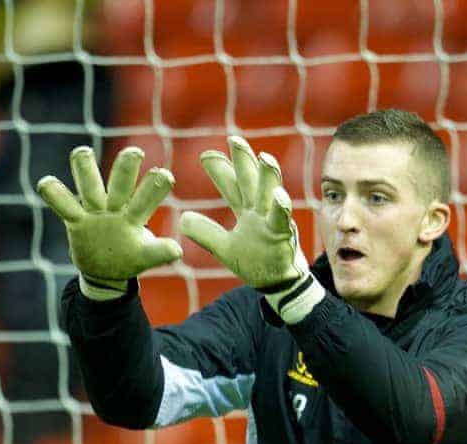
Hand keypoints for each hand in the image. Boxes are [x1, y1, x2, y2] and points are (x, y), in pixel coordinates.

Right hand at [37, 145, 181, 298]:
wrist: (105, 270)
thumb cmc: (129, 258)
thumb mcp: (145, 256)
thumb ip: (159, 252)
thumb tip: (177, 251)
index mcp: (135, 214)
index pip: (147, 196)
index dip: (155, 187)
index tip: (165, 176)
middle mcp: (115, 206)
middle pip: (119, 182)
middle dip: (126, 167)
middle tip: (135, 153)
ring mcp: (94, 210)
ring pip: (89, 184)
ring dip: (85, 168)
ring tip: (82, 152)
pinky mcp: (76, 220)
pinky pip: (63, 204)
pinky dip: (54, 194)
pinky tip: (46, 182)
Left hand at [178, 136, 314, 314]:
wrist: (279, 283)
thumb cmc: (256, 262)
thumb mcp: (224, 248)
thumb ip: (206, 233)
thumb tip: (182, 219)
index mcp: (247, 210)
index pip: (232, 186)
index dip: (220, 170)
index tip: (205, 155)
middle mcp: (260, 210)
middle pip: (251, 181)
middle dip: (243, 159)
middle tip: (234, 139)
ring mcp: (273, 220)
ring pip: (271, 193)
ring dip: (268, 176)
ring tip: (264, 156)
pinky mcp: (283, 234)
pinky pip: (283, 219)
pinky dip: (282, 207)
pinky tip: (280, 196)